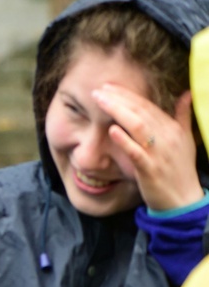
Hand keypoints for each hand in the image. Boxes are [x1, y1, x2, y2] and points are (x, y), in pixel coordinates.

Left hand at [93, 84, 203, 209]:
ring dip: (117, 110)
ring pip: (137, 126)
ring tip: (100, 100)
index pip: (147, 105)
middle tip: (98, 89)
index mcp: (172, 128)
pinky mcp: (149, 169)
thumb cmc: (180, 169)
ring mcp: (158, 153)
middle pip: (140, 111)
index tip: (109, 86)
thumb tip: (187, 94)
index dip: (127, 94)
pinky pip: (136, 152)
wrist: (183, 200)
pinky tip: (112, 130)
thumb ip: (183, 116)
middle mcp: (167, 137)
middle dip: (118, 98)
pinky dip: (124, 140)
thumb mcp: (185, 140)